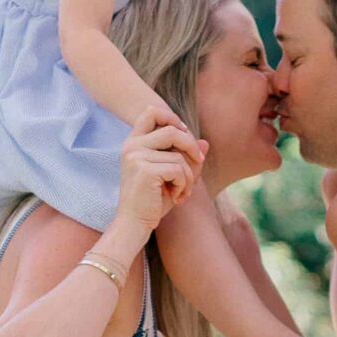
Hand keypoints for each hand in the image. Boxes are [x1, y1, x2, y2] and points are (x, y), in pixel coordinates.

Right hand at [116, 113, 203, 239]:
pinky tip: (177, 197)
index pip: (151, 111)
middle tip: (199, 163)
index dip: (173, 118)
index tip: (185, 135)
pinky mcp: (144, 170)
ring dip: (190, 176)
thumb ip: (186, 158)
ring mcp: (136, 156)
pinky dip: (184, 185)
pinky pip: (178, 169)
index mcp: (133, 143)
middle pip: (173, 130)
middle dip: (191, 148)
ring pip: (179, 155)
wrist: (134, 224)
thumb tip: (205, 142)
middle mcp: (132, 146)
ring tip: (184, 192)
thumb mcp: (172, 176)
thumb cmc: (152, 201)